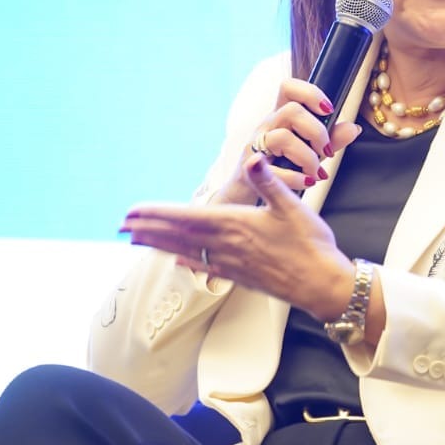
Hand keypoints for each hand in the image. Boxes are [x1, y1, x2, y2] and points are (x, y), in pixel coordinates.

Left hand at [122, 151, 352, 319]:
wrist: (323, 285)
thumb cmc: (311, 245)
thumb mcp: (293, 207)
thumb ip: (269, 183)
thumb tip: (253, 159)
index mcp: (236, 225)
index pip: (187, 217)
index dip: (158, 214)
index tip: (133, 211)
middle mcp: (227, 246)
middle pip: (178, 235)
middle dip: (148, 229)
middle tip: (121, 226)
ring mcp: (231, 263)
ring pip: (186, 250)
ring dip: (159, 245)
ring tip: (136, 241)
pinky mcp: (240, 276)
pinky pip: (205, 266)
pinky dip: (187, 261)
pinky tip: (176, 260)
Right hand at [216, 78, 363, 204]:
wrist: (248, 192)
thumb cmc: (280, 165)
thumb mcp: (308, 150)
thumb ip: (330, 139)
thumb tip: (354, 128)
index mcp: (281, 116)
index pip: (288, 87)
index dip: (311, 93)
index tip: (328, 110)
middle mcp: (267, 126)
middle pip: (291, 111)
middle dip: (316, 131)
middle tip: (326, 151)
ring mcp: (255, 147)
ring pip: (282, 138)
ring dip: (307, 157)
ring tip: (316, 172)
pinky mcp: (249, 171)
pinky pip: (273, 171)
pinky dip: (295, 178)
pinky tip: (307, 182)